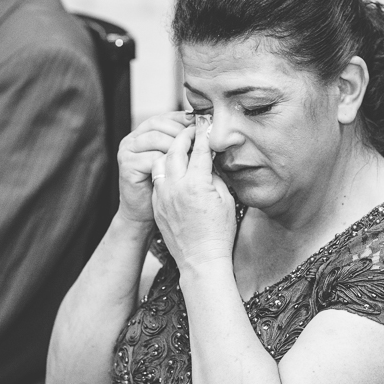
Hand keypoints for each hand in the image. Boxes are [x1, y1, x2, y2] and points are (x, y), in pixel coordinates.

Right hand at [115, 111, 194, 223]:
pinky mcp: (127, 165)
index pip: (165, 117)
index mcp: (144, 133)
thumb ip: (182, 144)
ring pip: (156, 138)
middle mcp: (133, 139)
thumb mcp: (174, 161)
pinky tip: (181, 170)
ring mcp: (127, 151)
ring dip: (176, 145)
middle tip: (199, 140)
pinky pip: (152, 157)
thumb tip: (206, 130)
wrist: (144, 215)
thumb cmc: (164, 189)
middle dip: (181, 131)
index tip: (202, 126)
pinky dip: (168, 162)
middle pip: (159, 123)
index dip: (184, 119)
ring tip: (192, 155)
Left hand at [151, 118, 235, 272]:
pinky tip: (173, 168)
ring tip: (180, 147)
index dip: (204, 134)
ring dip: (171, 151)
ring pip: (161, 163)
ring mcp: (163, 196)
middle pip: (176, 150)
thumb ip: (215, 176)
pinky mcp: (157, 205)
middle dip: (184, 136)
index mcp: (196, 184)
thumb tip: (209, 160)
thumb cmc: (219, 232)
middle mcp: (176, 187)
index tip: (207, 124)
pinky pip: (157, 179)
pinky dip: (164, 169)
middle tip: (192, 130)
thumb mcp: (225, 199)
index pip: (199, 149)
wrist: (200, 260)